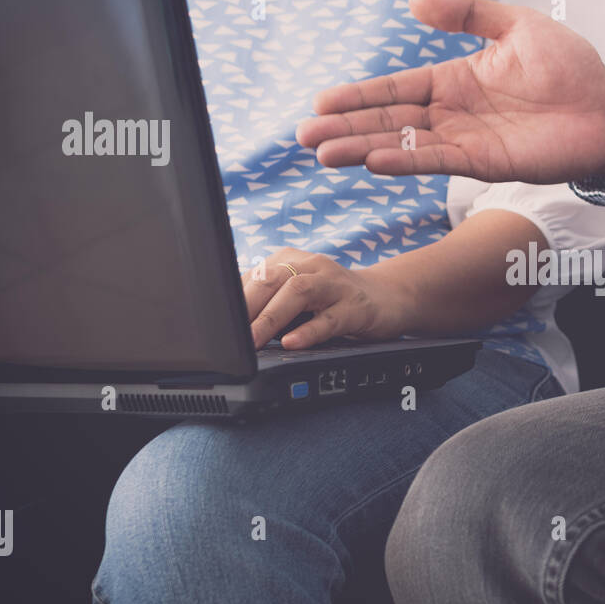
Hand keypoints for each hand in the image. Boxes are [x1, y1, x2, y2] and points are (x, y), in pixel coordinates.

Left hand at [241, 249, 415, 349]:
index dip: (231, 300)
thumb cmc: (335, 300)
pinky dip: (309, 331)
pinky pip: (330, 318)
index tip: (214, 324)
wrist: (390, 297)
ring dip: (270, 318)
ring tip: (253, 342)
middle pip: (271, 278)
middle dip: (245, 308)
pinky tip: (292, 343)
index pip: (253, 276)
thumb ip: (268, 301)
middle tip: (227, 337)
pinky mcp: (356, 307)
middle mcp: (312, 266)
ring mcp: (335, 285)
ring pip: (298, 292)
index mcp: (292, 260)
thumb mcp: (298, 296)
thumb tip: (229, 323)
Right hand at [295, 0, 604, 183]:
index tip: (321, 100)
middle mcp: (453, 113)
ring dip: (364, 148)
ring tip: (324, 154)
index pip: (397, 88)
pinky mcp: (485, 163)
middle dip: (347, 127)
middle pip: (390, 121)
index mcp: (456, 79)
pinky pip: (438, 163)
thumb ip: (467, 13)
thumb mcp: (516, 25)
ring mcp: (466, 141)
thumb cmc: (569, 66)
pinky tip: (374, 162)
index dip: (360, 95)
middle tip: (305, 135)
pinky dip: (406, 162)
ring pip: (404, 145)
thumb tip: (414, 1)